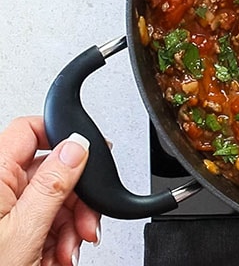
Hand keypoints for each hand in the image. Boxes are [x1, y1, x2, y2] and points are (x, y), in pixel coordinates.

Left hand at [0, 116, 100, 265]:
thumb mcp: (25, 230)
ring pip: (54, 198)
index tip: (87, 157)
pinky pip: (47, 219)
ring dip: (71, 225)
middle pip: (51, 170)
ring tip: (69, 250)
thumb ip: (52, 184)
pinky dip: (59, 238)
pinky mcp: (11, 228)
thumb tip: (76, 146)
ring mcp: (4, 209)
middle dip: (75, 199)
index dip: (61, 136)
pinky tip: (59, 255)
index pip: (29, 130)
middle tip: (85, 222)